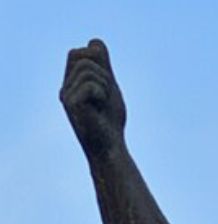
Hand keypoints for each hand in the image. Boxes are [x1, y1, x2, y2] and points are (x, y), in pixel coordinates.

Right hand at [61, 39, 126, 155]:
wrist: (110, 146)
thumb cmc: (111, 120)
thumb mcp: (110, 87)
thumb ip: (103, 67)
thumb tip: (94, 42)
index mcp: (72, 82)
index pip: (80, 51)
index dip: (96, 57)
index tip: (106, 81)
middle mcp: (65, 86)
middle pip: (78, 54)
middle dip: (100, 68)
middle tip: (106, 91)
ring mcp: (65, 94)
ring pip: (87, 69)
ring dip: (105, 83)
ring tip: (104, 102)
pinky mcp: (70, 103)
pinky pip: (91, 84)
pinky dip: (102, 94)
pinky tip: (100, 109)